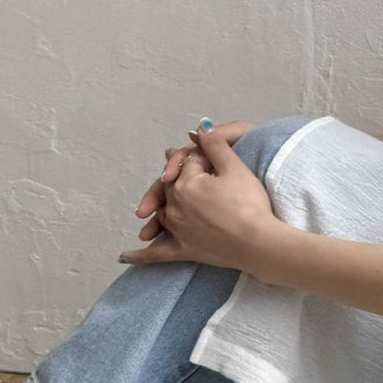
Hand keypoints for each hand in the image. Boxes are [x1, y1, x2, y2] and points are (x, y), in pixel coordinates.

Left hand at [120, 120, 279, 270]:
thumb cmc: (250, 204)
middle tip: (174, 171)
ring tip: (151, 208)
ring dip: (156, 210)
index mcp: (185, 183)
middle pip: (171, 188)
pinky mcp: (184, 250)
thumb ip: (215, 145)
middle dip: (174, 179)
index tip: (204, 154)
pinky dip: (139, 256)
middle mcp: (175, 206)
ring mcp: (177, 229)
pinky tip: (124, 257)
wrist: (258, 241)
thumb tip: (201, 126)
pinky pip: (156, 254)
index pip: (188, 165)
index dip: (199, 158)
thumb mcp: (236, 167)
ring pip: (162, 214)